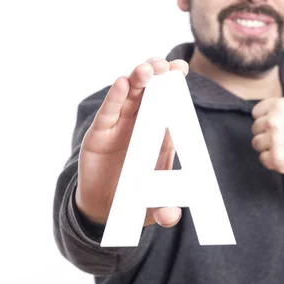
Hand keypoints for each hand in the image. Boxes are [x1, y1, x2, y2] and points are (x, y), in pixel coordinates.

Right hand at [75, 57, 188, 228]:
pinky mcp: (100, 133)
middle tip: (167, 65)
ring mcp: (121, 125)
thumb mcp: (152, 207)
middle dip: (159, 76)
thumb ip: (163, 211)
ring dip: (138, 80)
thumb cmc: (136, 199)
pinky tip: (122, 83)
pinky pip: (109, 112)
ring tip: (147, 69)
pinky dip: (115, 98)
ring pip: (131, 96)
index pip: (171, 104)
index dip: (176, 85)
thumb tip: (170, 218)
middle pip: (152, 92)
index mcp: (162, 134)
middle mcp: (142, 124)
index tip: (183, 68)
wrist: (105, 207)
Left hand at [251, 49, 283, 183]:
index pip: (257, 112)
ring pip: (257, 143)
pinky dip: (273, 160)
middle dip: (268, 132)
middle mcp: (276, 122)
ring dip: (269, 146)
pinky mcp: (276, 160)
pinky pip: (262, 159)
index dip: (270, 117)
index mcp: (281, 105)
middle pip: (255, 128)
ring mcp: (276, 142)